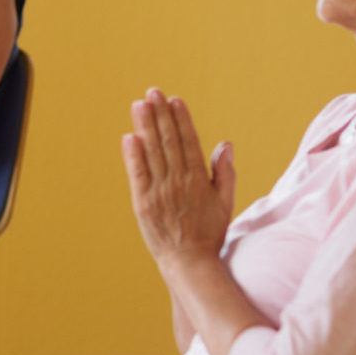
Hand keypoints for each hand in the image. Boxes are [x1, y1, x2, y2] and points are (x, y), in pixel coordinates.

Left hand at [122, 89, 235, 268]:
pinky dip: (133, 155)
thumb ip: (224, 172)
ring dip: (145, 126)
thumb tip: (226, 144)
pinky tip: (129, 136)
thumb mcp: (225, 202)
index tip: (175, 100)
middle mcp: (179, 182)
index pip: (189, 141)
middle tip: (153, 92)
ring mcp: (159, 192)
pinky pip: (137, 174)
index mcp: (199, 179)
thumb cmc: (209, 232)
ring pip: (152, 152)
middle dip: (160, 114)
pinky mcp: (143, 203)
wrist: (189, 262)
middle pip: (168, 141)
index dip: (181, 119)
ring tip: (140, 105)